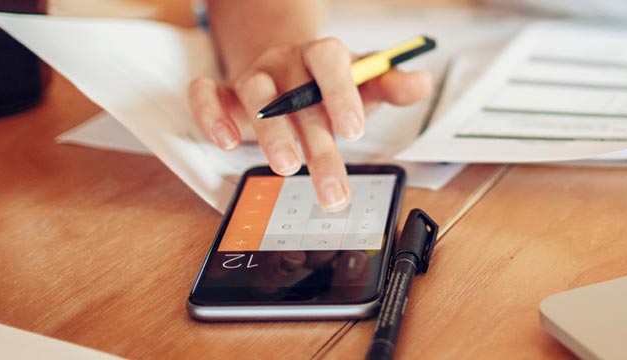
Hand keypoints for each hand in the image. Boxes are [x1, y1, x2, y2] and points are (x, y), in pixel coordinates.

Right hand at [188, 37, 431, 211]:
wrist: (287, 73)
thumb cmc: (329, 86)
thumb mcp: (364, 86)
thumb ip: (391, 85)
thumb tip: (421, 82)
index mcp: (321, 55)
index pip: (329, 59)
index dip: (341, 93)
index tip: (354, 132)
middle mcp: (285, 62)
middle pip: (297, 95)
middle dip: (317, 145)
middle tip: (332, 189)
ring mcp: (252, 76)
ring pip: (254, 94)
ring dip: (270, 133)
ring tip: (287, 168)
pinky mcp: (223, 93)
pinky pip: (205, 94)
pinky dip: (210, 115)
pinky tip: (226, 142)